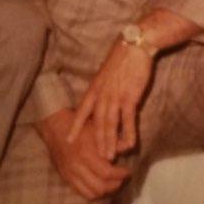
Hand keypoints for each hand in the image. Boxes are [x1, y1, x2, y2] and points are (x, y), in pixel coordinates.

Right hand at [37, 109, 130, 199]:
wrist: (56, 128)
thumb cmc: (81, 127)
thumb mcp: (98, 129)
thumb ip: (114, 140)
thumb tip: (130, 147)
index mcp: (87, 154)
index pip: (107, 173)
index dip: (120, 175)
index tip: (127, 172)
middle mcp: (77, 167)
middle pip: (100, 187)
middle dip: (114, 185)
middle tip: (121, 178)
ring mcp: (70, 174)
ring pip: (90, 193)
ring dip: (105, 191)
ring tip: (112, 183)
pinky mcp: (65, 178)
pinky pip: (80, 192)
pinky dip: (92, 192)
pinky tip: (100, 184)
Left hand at [67, 42, 153, 159]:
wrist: (134, 46)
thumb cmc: (122, 59)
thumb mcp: (105, 74)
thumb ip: (103, 88)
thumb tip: (101, 98)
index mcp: (94, 89)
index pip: (82, 112)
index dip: (75, 126)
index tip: (69, 140)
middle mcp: (102, 95)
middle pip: (96, 123)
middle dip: (96, 141)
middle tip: (96, 158)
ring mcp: (115, 97)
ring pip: (110, 124)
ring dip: (110, 142)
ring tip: (110, 156)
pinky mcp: (130, 97)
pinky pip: (128, 119)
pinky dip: (129, 133)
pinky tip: (130, 144)